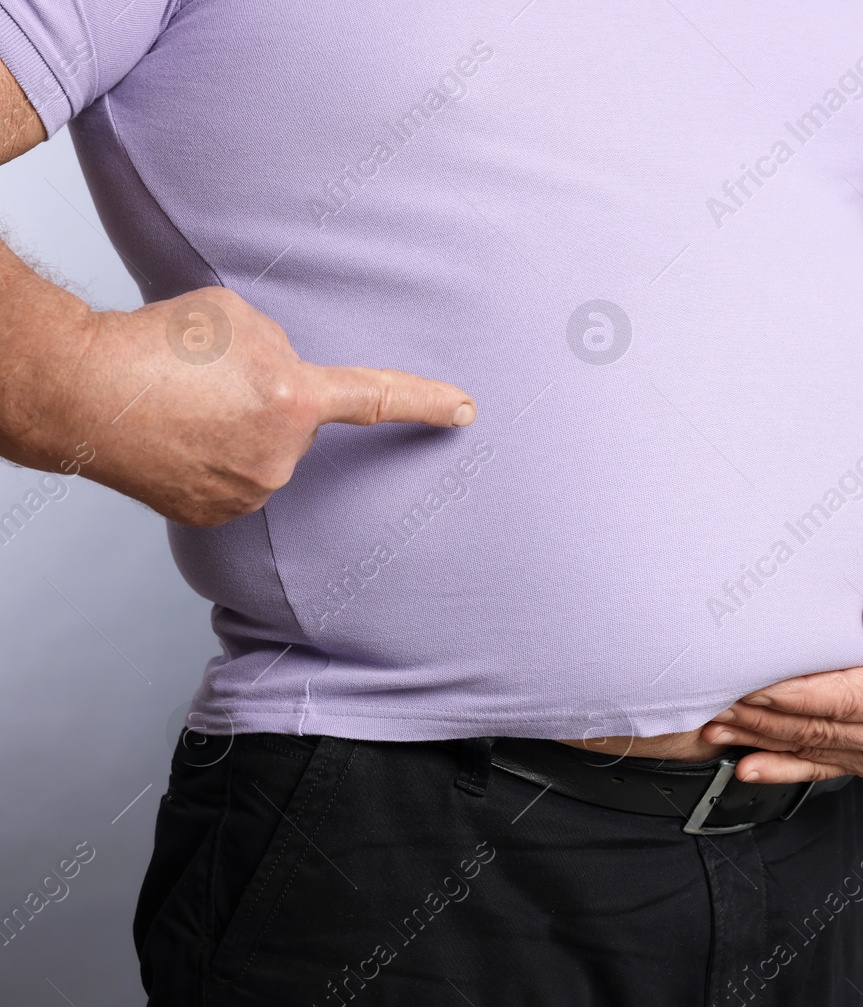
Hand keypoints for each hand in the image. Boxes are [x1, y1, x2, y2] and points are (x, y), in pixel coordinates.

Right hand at [8, 286, 474, 525]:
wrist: (80, 391)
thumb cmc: (155, 341)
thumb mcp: (239, 318)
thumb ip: (284, 349)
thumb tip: (289, 380)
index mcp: (294, 398)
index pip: (376, 398)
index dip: (425, 402)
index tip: (466, 411)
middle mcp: (279, 455)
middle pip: (296, 417)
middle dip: (268, 395)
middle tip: (210, 380)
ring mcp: (249, 491)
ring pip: (264, 450)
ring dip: (238, 427)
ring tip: (186, 408)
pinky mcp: (217, 515)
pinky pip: (236, 477)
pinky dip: (215, 458)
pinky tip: (179, 440)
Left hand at [699, 577, 862, 783]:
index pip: (843, 699)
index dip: (793, 694)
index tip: (749, 681)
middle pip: (818, 728)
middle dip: (761, 717)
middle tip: (712, 699)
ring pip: (810, 749)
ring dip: (759, 739)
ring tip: (712, 724)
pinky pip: (818, 767)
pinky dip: (778, 767)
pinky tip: (743, 766)